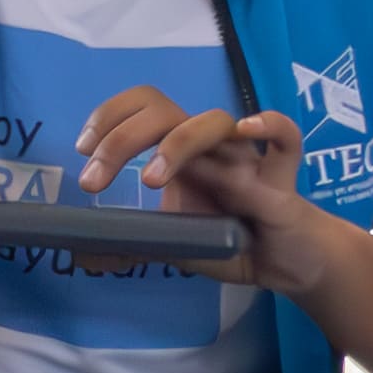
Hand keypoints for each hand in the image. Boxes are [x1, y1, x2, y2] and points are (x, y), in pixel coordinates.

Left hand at [80, 90, 351, 300]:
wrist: (287, 263)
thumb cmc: (233, 242)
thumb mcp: (173, 243)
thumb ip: (135, 242)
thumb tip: (84, 252)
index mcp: (182, 155)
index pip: (143, 108)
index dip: (108, 117)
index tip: (84, 152)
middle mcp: (210, 148)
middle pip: (164, 110)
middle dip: (120, 138)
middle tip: (94, 181)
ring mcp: (246, 160)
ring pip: (213, 122)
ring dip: (174, 143)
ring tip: (152, 182)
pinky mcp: (280, 180)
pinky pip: (286, 140)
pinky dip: (270, 126)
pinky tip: (248, 129)